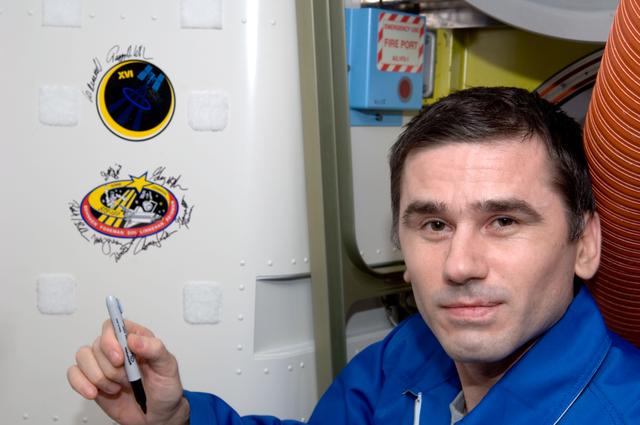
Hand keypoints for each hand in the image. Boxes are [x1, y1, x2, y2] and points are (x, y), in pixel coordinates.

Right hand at [67, 320, 188, 424]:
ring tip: (117, 388)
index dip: (111, 340)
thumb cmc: (164, 388)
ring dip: (99, 377)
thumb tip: (133, 338)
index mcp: (135, 339)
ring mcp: (102, 364)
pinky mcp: (92, 380)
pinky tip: (94, 393)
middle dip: (111, 368)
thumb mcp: (167, 366)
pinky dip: (81, 384)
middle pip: (96, 345)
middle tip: (127, 379)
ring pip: (83, 357)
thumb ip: (154, 349)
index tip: (119, 358)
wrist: (157, 415)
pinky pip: (74, 374)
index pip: (112, 326)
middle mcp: (116, 349)